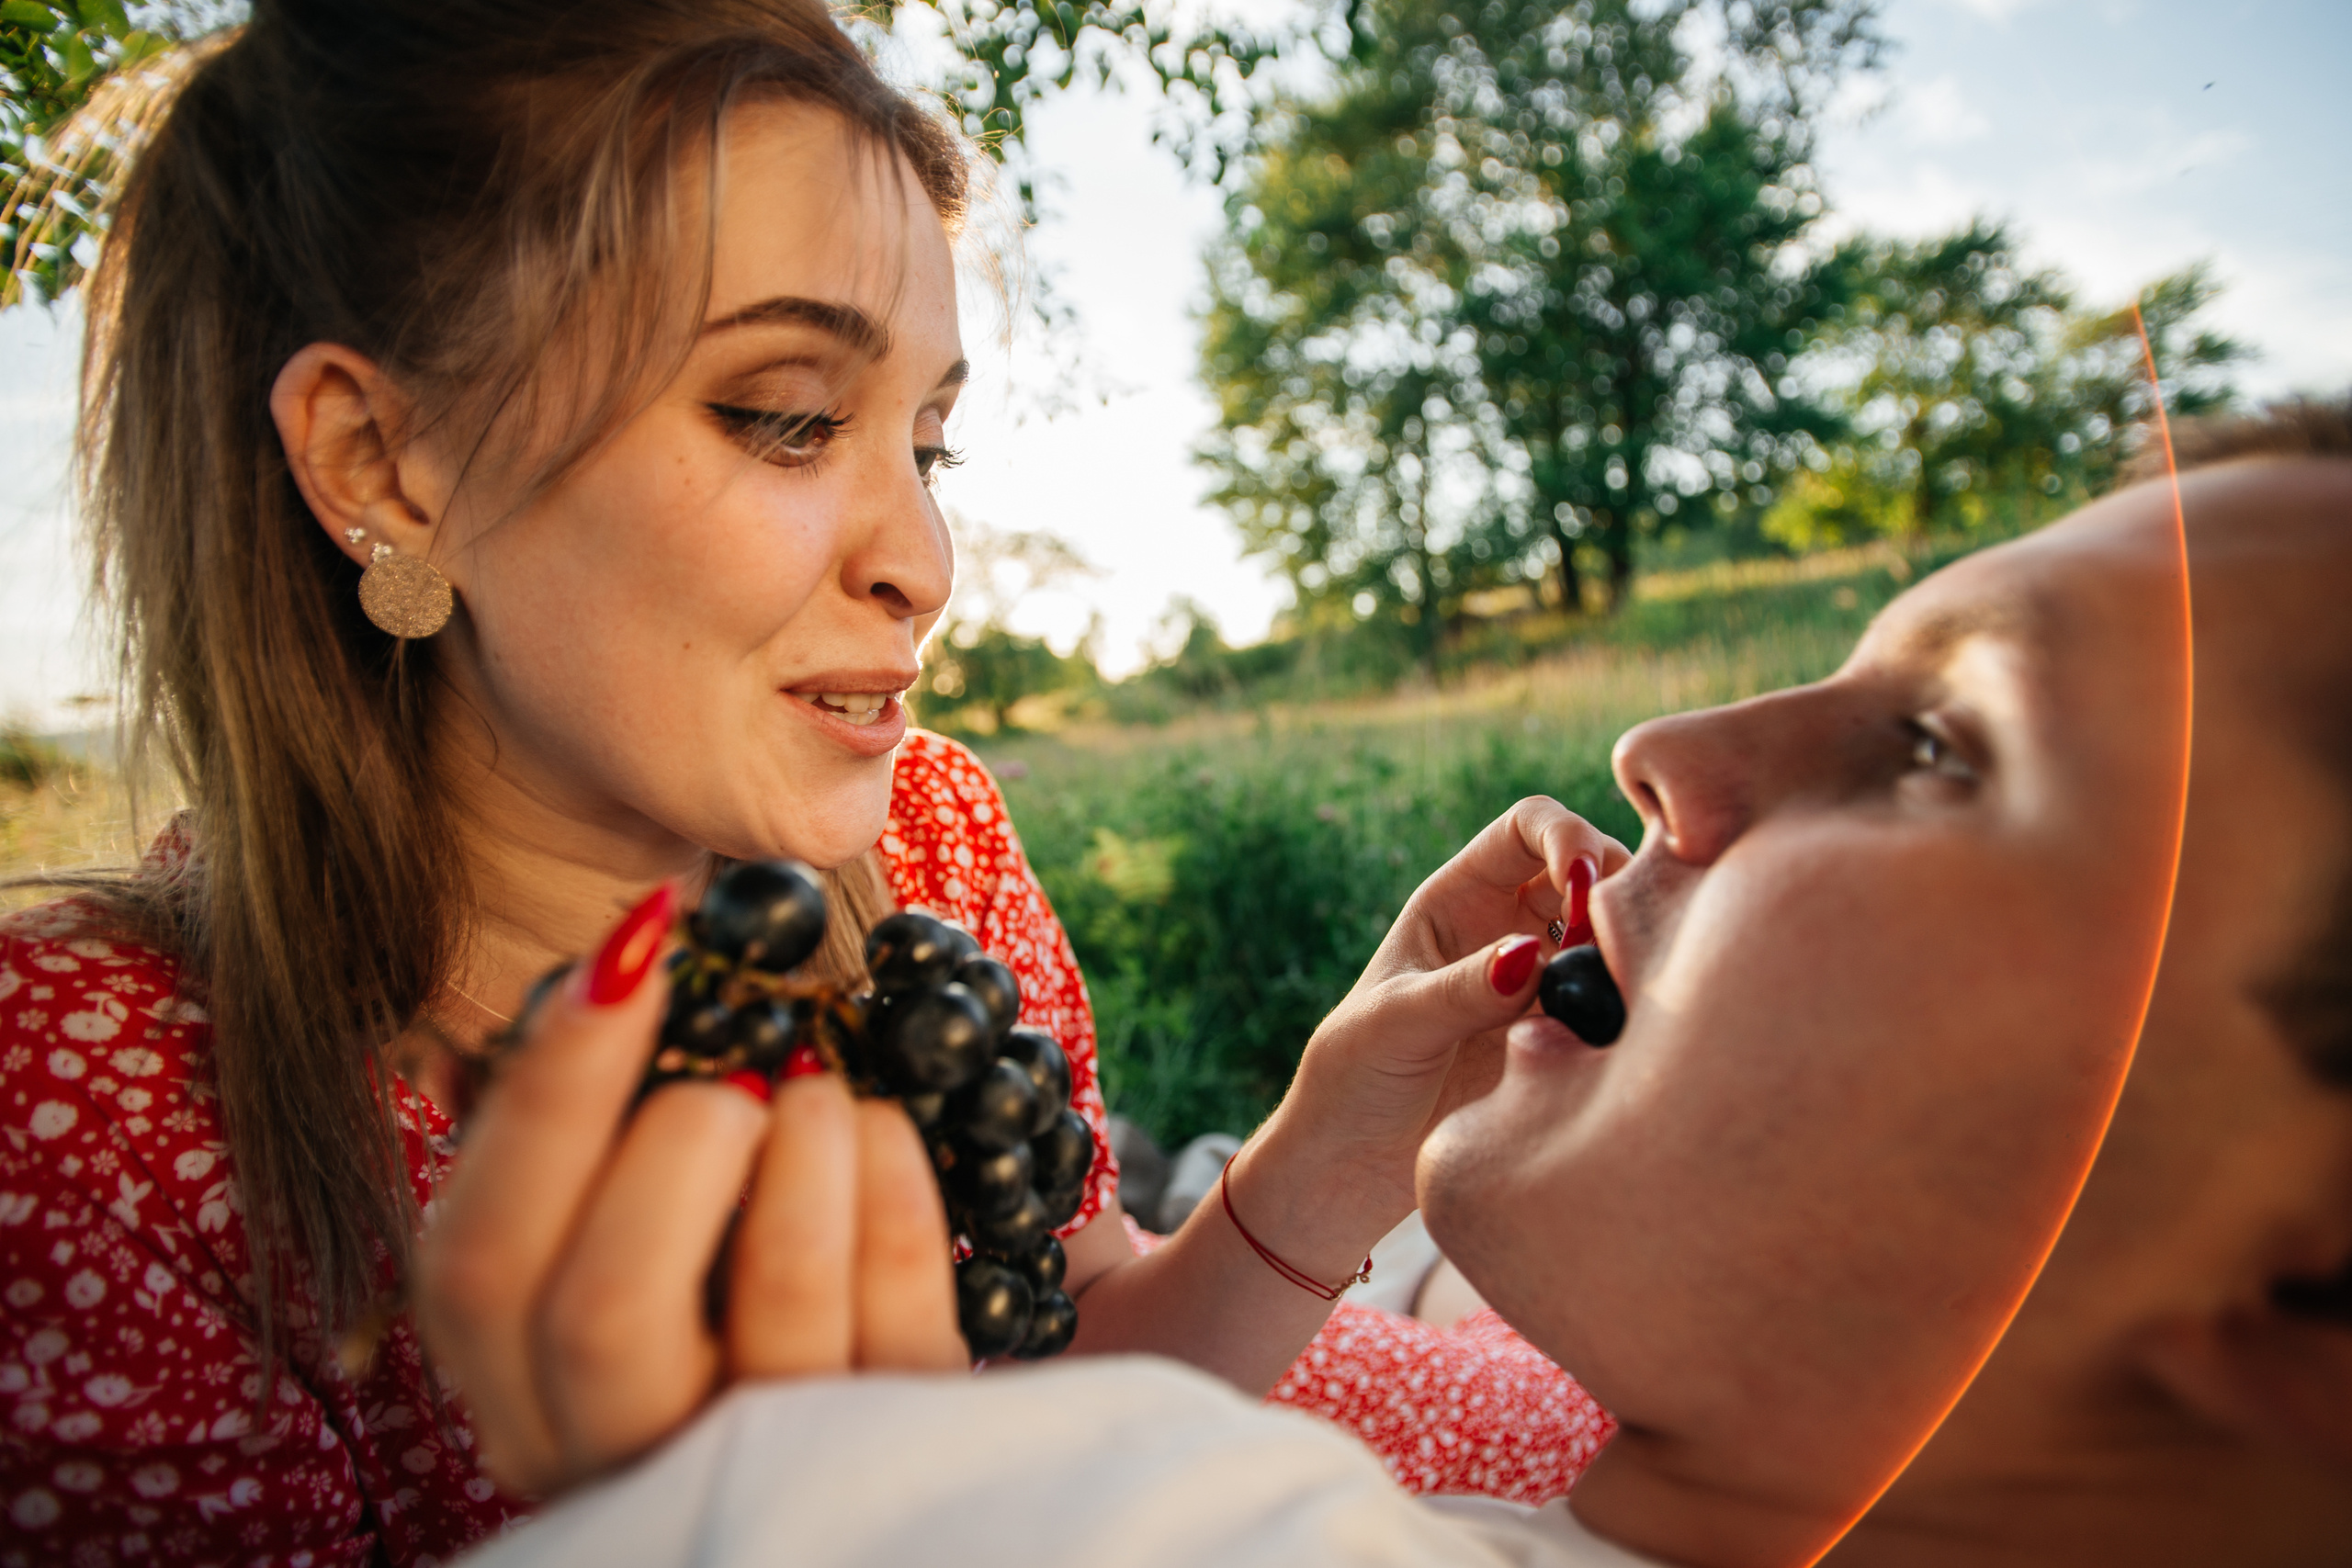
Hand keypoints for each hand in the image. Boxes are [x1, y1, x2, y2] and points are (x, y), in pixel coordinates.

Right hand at [413, 886, 964, 1499]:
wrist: (845, 1477)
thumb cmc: (701, 1312)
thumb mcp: (609, 1256)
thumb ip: (582, 1150)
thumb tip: (602, 973)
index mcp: (517, 1388)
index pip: (472, 1259)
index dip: (544, 1092)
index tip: (627, 952)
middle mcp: (615, 1445)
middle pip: (599, 1308)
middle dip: (670, 1149)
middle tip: (731, 1085)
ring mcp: (759, 1455)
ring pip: (773, 1298)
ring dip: (803, 1152)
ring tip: (815, 1094)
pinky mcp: (888, 1437)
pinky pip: (897, 1303)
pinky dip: (892, 1187)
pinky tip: (878, 1131)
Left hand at [1246, 797, 1628, 1240]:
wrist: (1357, 1164)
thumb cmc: (1354, 1078)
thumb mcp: (1395, 1025)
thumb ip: (1461, 990)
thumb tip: (1531, 958)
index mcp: (1459, 899)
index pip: (1528, 827)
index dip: (1564, 835)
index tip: (1583, 883)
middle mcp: (1510, 929)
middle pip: (1593, 868)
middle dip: (1615, 888)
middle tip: (1611, 944)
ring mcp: (1546, 983)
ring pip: (1615, 933)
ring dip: (1631, 944)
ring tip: (1619, 986)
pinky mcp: (1568, 1036)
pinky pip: (1617, 999)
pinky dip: (1633, 999)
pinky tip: (1622, 1029)